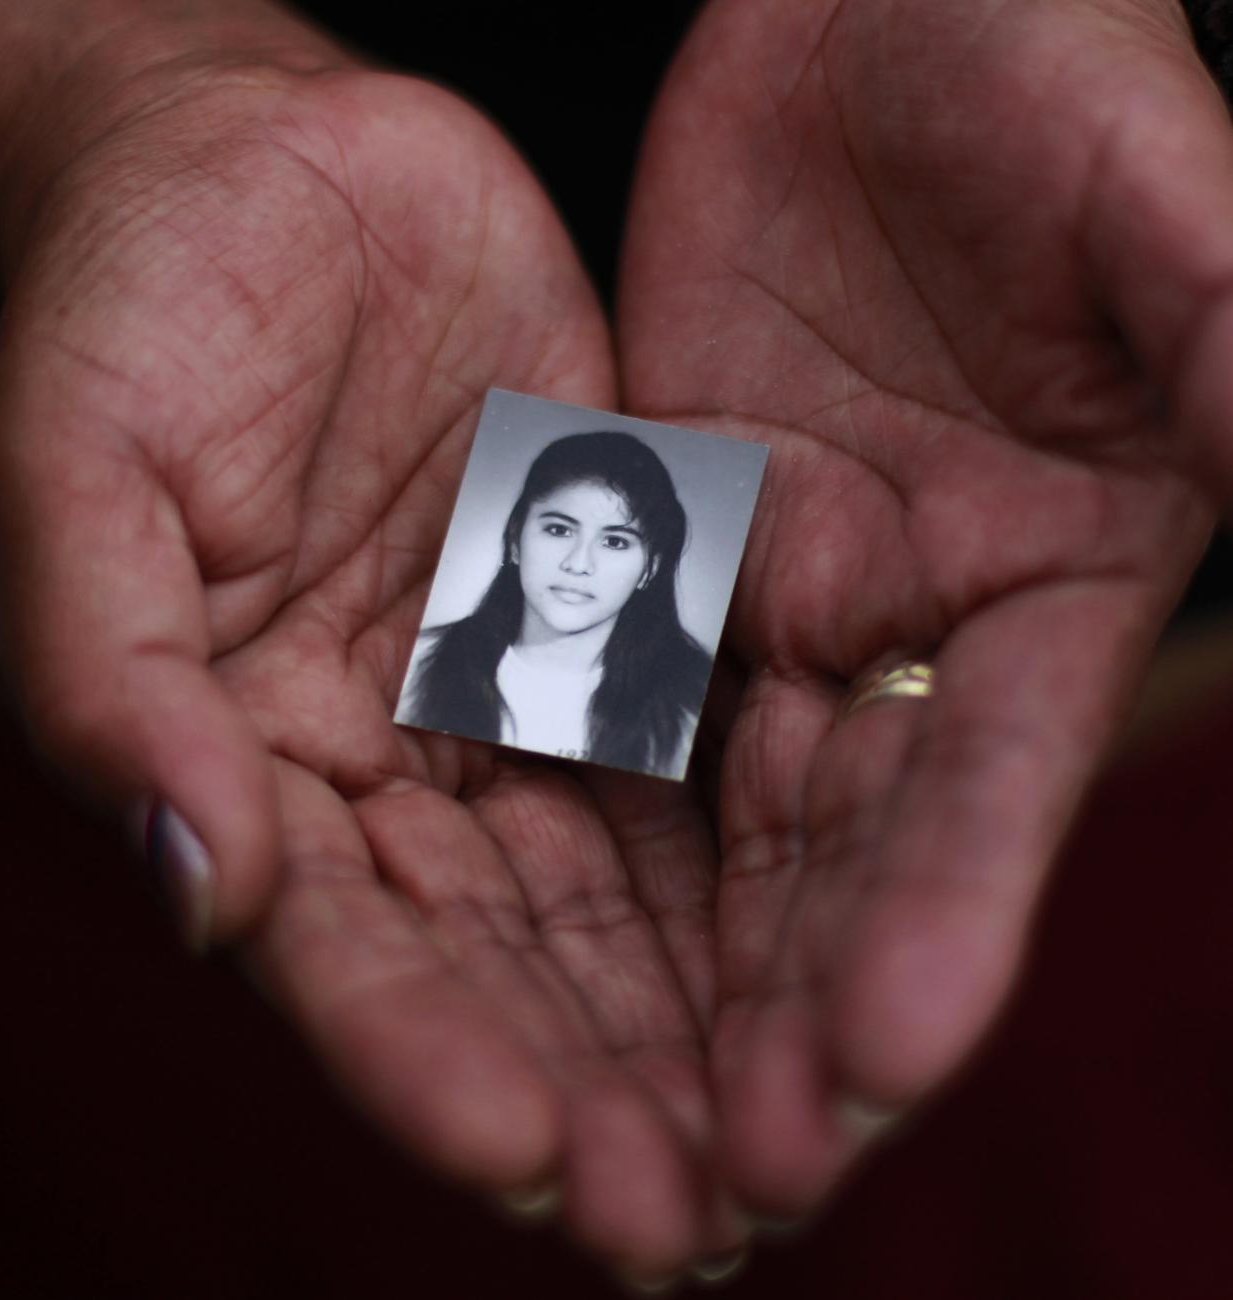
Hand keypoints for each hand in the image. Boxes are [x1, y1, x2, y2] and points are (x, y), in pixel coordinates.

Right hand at [0, 15, 738, 1274]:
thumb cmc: (137, 305)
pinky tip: (827, 945)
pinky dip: (755, 848)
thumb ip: (109, 682)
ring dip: (694, 1015)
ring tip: (784, 1134)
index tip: (528, 1154)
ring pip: (616, 884)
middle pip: (499, 956)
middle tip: (694, 1220)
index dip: (425, 1056)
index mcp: (244, 756)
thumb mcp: (72, 472)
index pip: (339, 945)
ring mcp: (510, 685)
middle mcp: (388, 756)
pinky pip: (697, 738)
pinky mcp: (615, 603)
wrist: (273, 164)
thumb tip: (185, 887)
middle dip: (591, 1087)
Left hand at [619, 0, 1224, 1213]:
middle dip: (778, 1024)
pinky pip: (594, 694)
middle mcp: (901, 629)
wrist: (871, 11)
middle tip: (703, 1196)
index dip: (936, 938)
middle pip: (834, 863)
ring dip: (661, 979)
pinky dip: (559, 816)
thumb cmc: (1040, 66)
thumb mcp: (1168, 210)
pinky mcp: (651, 544)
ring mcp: (764, 596)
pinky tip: (495, 937)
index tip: (864, 1074)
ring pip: (705, 821)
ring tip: (591, 1129)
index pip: (980, 802)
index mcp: (1045, 587)